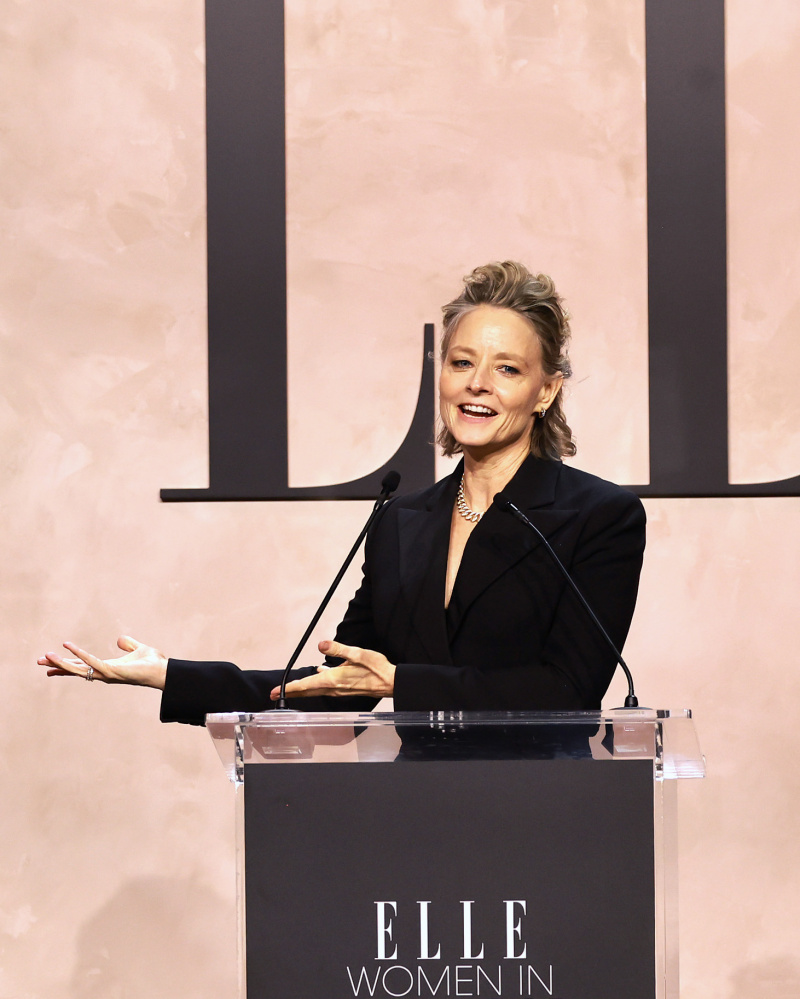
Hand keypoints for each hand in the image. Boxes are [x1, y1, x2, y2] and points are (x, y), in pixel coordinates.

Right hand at [38, 636, 167, 689]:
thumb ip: (128, 644)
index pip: (81, 666)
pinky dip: (80, 654)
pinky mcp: (112, 672)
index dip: (65, 664)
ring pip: (78, 669)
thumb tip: (120, 640)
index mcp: (106, 667)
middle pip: (75, 669)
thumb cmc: (152, 663)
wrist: (164, 670)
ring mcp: (106, 674)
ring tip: (45, 656)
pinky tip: (68, 647)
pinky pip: (92, 662)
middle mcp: (103, 673)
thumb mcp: (137, 649)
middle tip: (38, 661)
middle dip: (56, 665)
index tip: (48, 664)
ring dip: (61, 662)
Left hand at [270, 639, 395, 700]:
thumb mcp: (358, 653)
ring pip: (315, 691)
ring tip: (291, 687)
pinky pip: (325, 688)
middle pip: (307, 691)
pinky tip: (319, 674)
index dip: (289, 688)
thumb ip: (338, 649)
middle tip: (274, 694)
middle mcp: (333, 688)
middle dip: (290, 692)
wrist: (390, 683)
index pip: (306, 684)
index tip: (275, 692)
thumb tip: (321, 644)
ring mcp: (339, 691)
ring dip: (301, 690)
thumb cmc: (376, 668)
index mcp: (333, 679)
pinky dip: (316, 685)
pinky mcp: (344, 690)